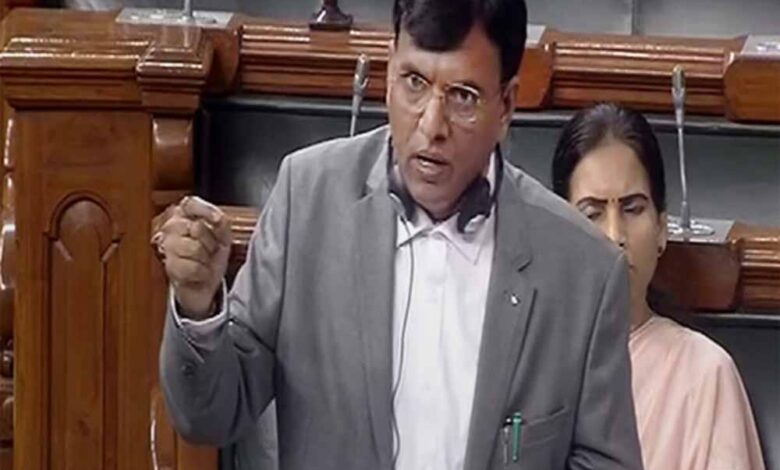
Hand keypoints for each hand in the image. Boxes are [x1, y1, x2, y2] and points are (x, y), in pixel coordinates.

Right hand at [152, 196, 231, 318]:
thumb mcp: (223, 236)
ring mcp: (168, 247)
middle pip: (197, 227)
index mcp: (184, 216)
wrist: (204, 283)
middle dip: (210, 242)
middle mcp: (171, 228)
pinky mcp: (169, 267)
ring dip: (206, 259)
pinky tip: (199, 273)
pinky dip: (202, 273)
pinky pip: (193, 267)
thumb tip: (217, 218)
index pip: (190, 203)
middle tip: (209, 250)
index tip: (217, 221)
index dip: (205, 211)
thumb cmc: (211, 257)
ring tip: (203, 261)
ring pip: (194, 248)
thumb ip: (221, 222)